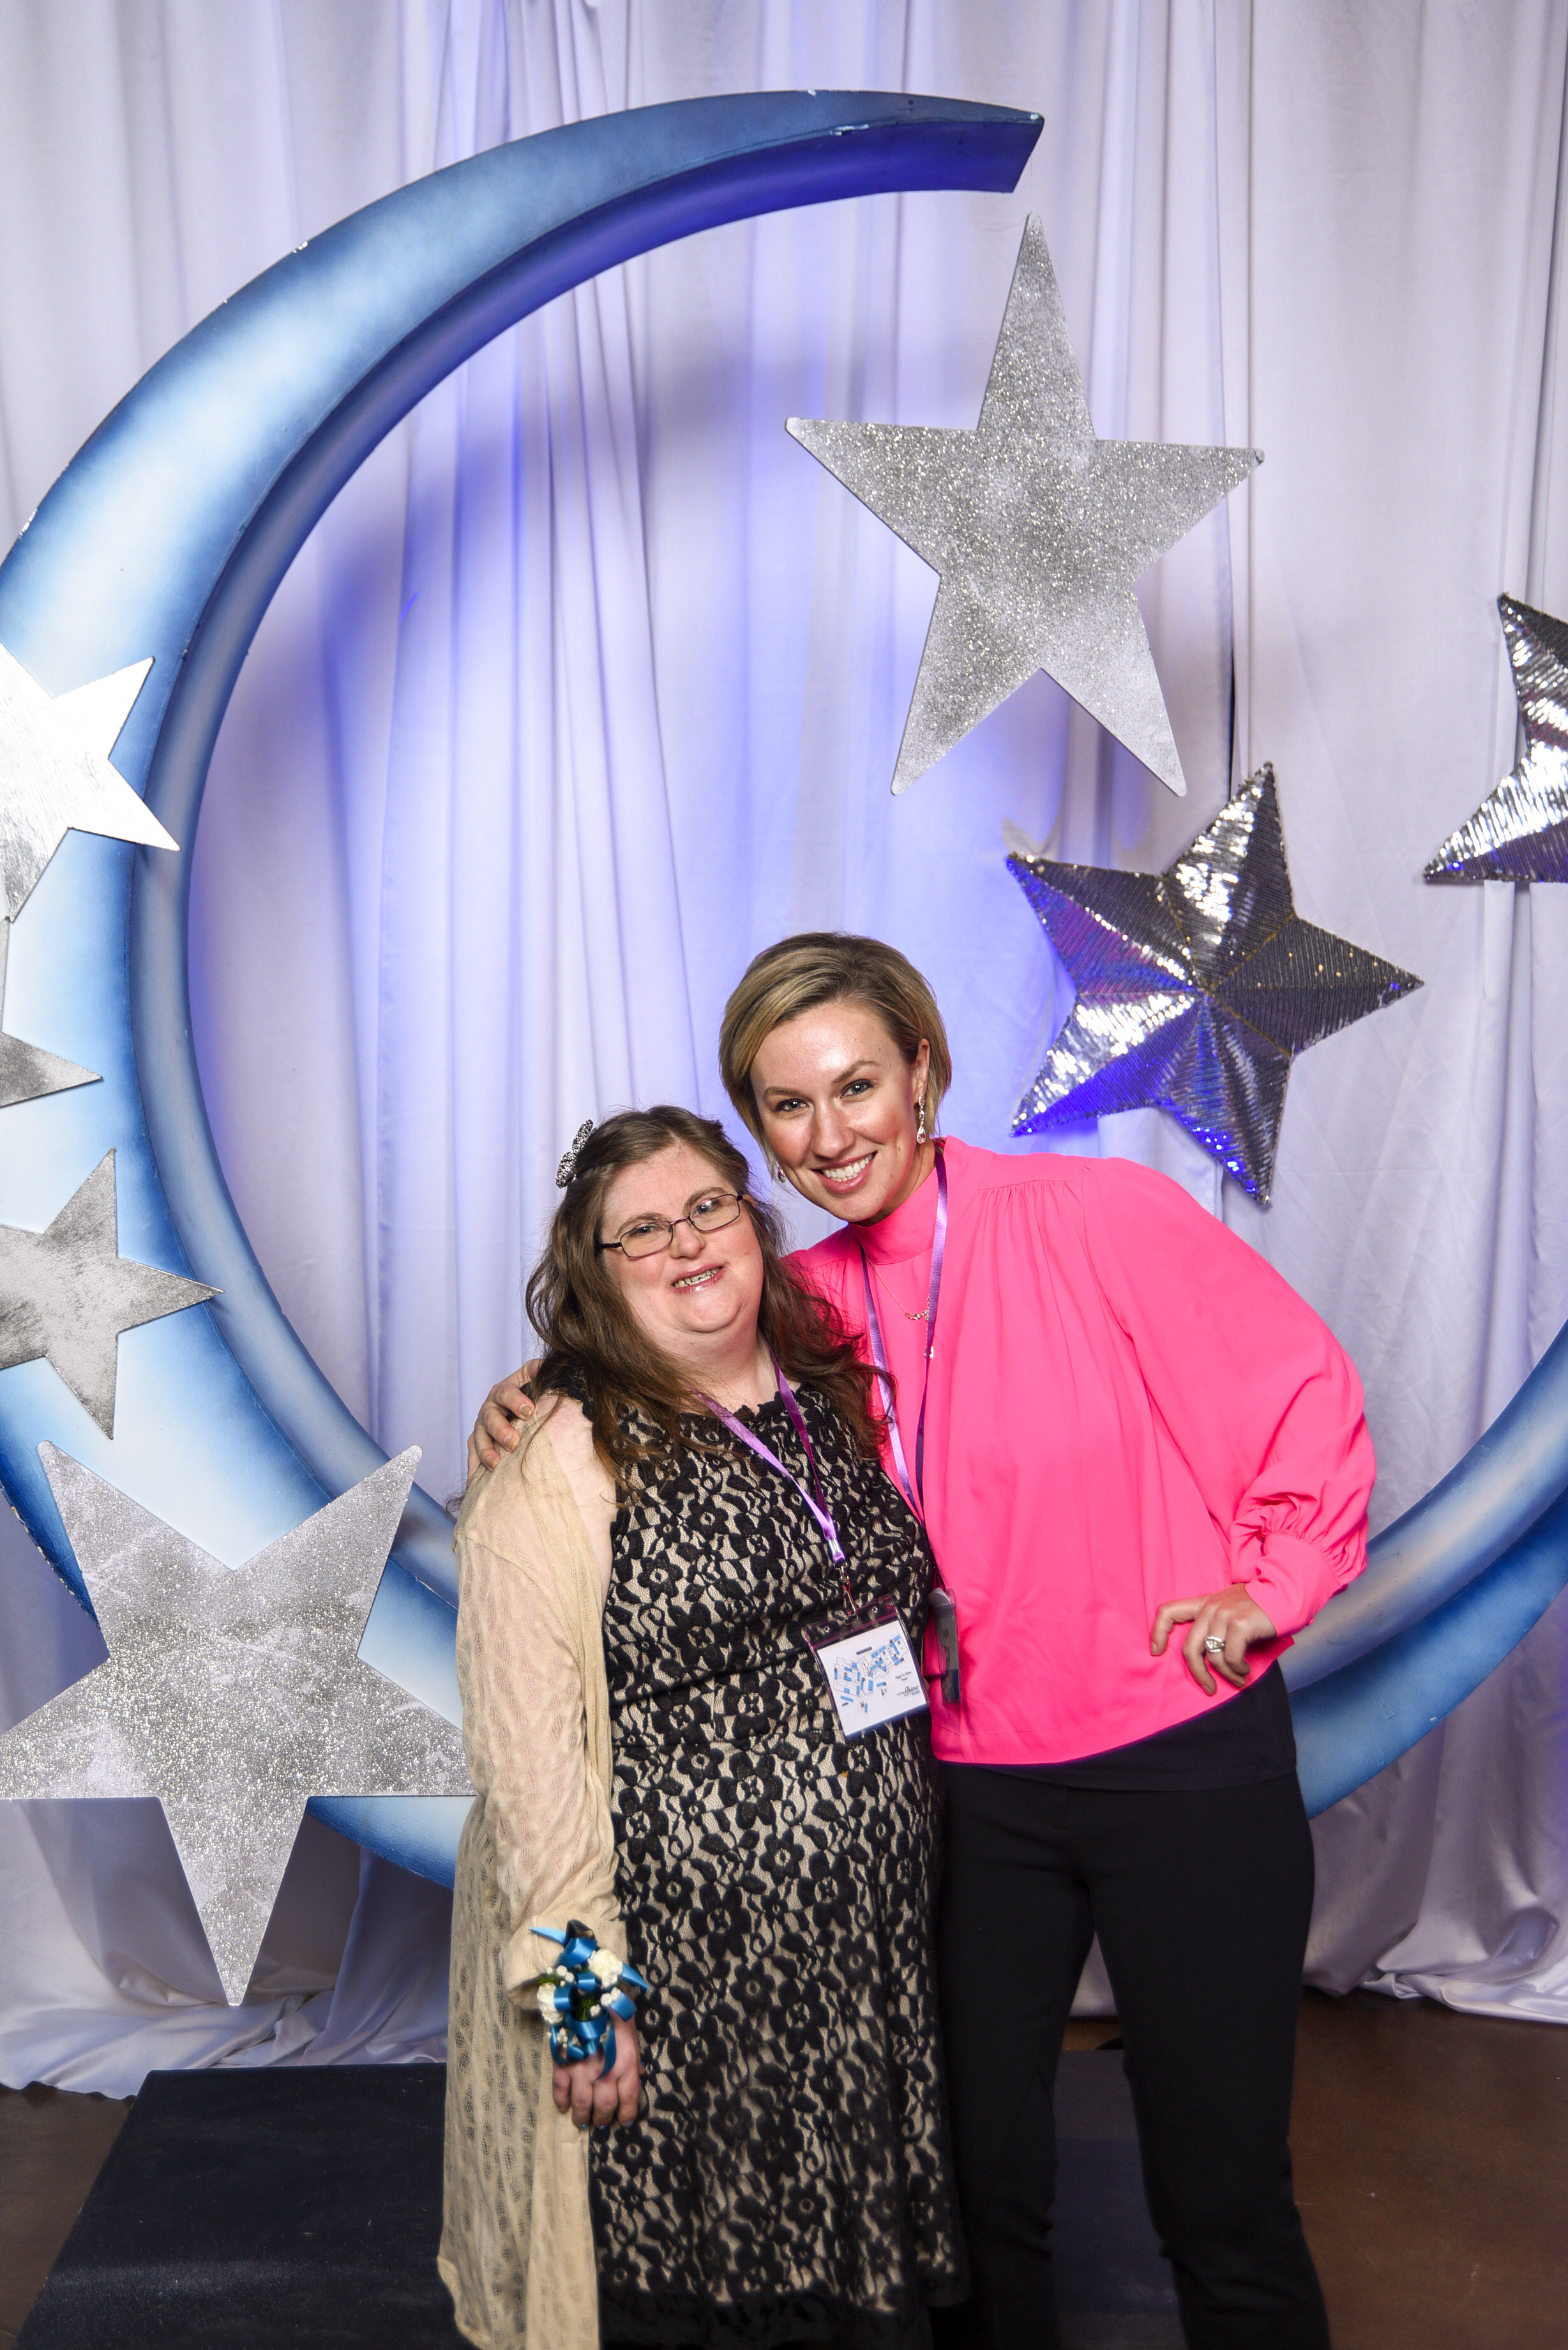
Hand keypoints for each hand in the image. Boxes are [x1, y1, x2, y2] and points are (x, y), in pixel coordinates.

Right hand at [465, 1361, 541, 1477]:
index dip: (516, 1400)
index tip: (529, 1411)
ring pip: (479, 1439)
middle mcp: (490, 1409)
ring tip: (495, 1464)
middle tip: (513, 1443)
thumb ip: (539, 1370)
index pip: (506, 1392)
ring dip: (486, 1451)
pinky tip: (475, 1483)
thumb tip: (545, 1365)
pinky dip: (474, 1470)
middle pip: (490, 1417)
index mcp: (503, 1391)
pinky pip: (473, 1458)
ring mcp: (482, 1428)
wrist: (525, 1411)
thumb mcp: (536, 1378)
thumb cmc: (533, 1395)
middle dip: (500, 1430)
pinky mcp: (479, 1447)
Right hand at [552, 2015, 640, 2128]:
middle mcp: (605, 2070)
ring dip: (582, 2117)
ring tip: (582, 2121)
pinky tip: (564, 2106)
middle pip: (604, 2107)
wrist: (588, 1990)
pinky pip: (559, 2091)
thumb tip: (638, 2076)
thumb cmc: (613, 2010)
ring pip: (581, 2105)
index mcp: (626, 2062)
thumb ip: (633, 2058)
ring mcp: (581, 2068)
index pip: (629, 2099)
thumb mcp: (631, 2033)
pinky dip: (561, 2102)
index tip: (624, 2120)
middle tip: (600, 2121)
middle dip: (602, 2118)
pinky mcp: (562, 2063)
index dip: (627, 2114)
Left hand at [1150, 1583, 1278, 1694]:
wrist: (1283, 1594)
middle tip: (1209, 1688)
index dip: (1158, 1632)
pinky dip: (1237, 1670)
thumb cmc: (1257, 1608)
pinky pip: (1231, 1657)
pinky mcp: (1239, 1624)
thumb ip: (1215, 1625)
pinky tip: (1245, 1670)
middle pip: (1189, 1648)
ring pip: (1212, 1657)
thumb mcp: (1229, 1609)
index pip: (1168, 1611)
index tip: (1156, 1651)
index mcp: (1203, 1604)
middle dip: (1198, 1674)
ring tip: (1238, 1679)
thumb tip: (1207, 1659)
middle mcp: (1210, 1609)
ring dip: (1226, 1675)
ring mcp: (1224, 1615)